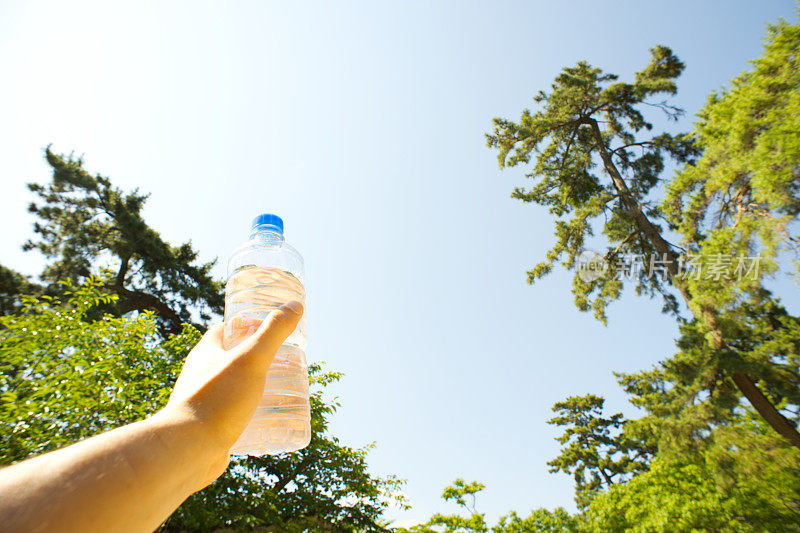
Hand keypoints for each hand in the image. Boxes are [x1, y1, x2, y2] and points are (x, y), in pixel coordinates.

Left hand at [161, 302, 303, 474]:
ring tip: (280, 391)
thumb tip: (295, 306)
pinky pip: (231, 415)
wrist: (188, 449)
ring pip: (231, 388)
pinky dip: (249, 413)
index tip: (268, 328)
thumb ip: (274, 332)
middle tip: (282, 362)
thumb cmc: (218, 399)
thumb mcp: (252, 359)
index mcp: (205, 353)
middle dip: (253, 358)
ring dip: (252, 387)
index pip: (223, 330)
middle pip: (229, 359)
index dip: (245, 325)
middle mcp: (200, 375)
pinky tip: (266, 420)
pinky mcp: (208, 427)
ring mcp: (203, 401)